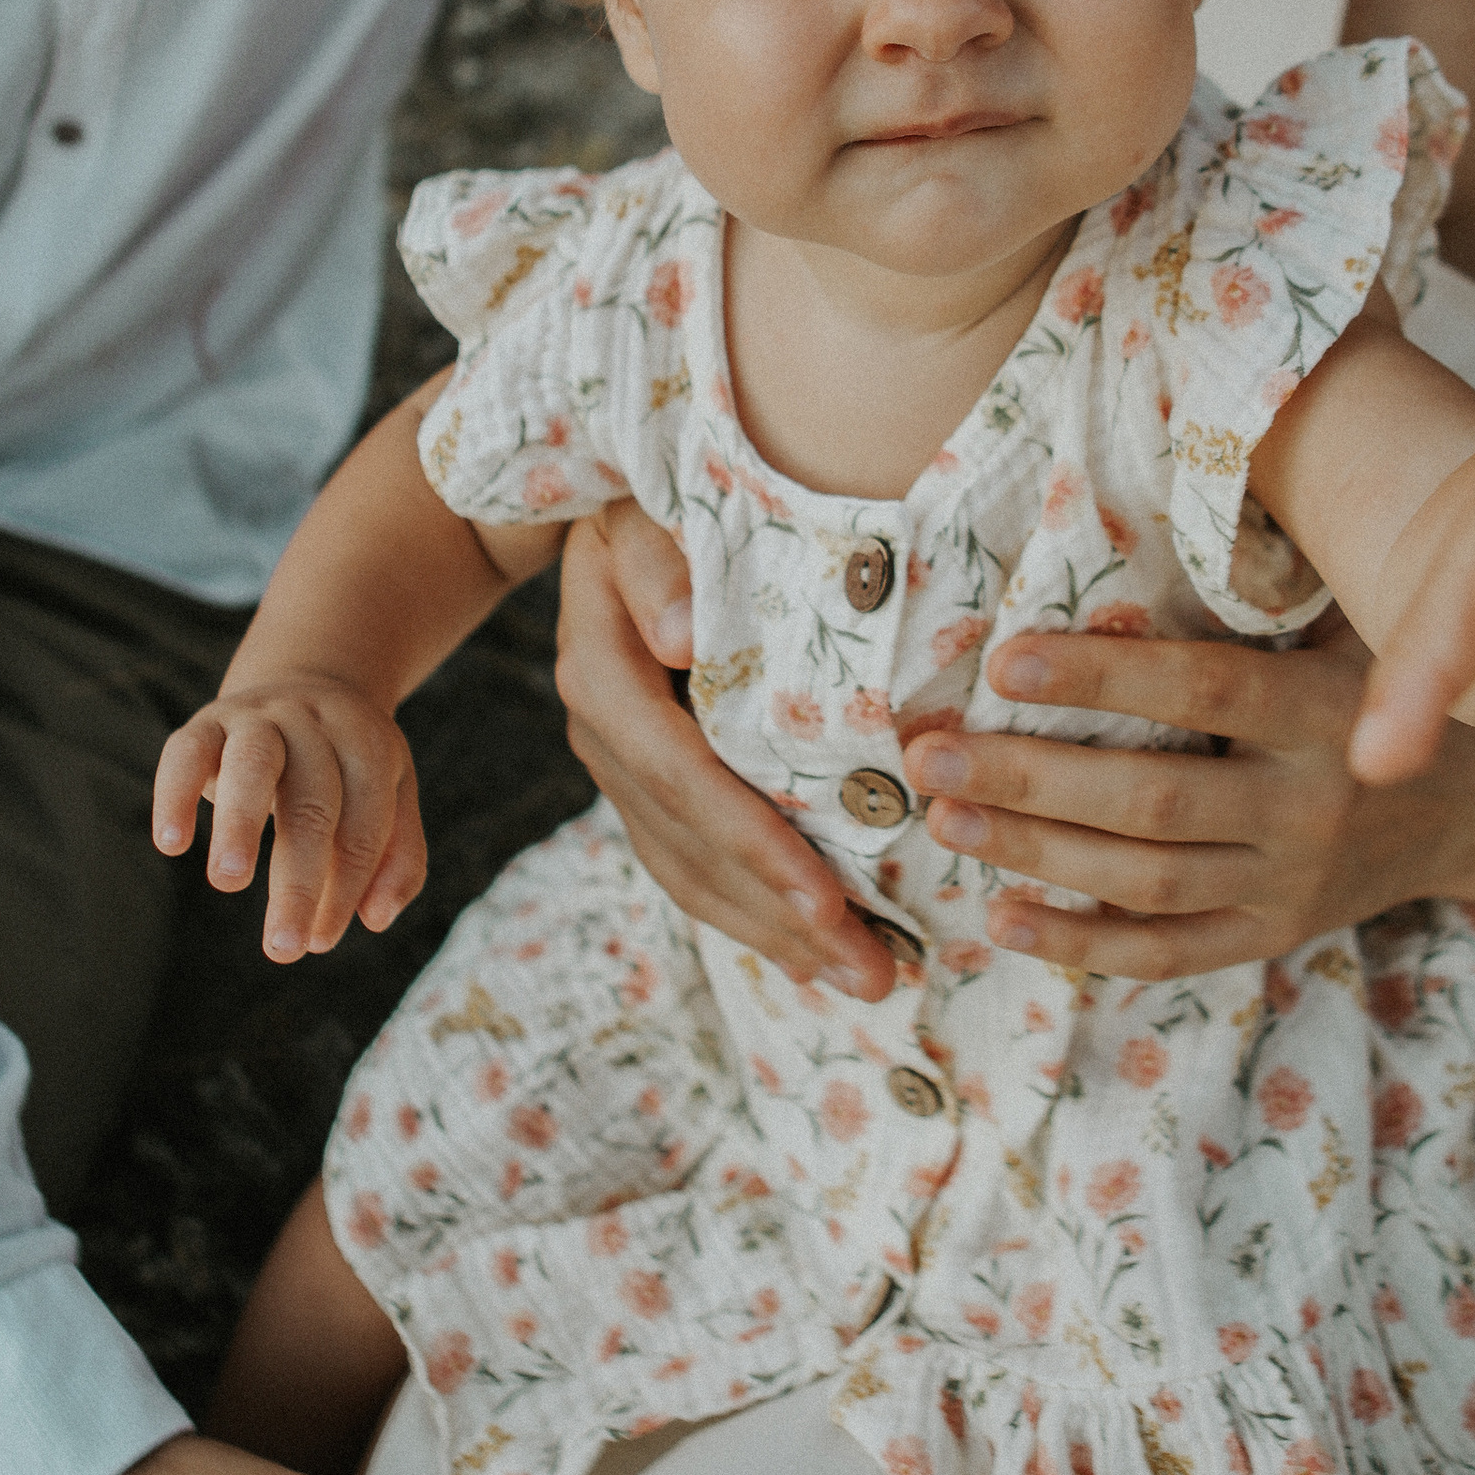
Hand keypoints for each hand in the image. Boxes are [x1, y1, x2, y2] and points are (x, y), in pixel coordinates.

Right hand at [154, 673, 424, 963]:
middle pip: (314, 801)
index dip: (346, 886)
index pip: (365, 823)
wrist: (305, 681)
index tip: (320, 941)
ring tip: (229, 884)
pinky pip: (187, 751)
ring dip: (241, 825)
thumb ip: (396, 857)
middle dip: (299, 880)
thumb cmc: (348, 764)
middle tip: (283, 948)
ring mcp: (258, 717)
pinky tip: (170, 843)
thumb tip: (376, 919)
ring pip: (253, 766)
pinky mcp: (207, 722)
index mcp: (367, 744)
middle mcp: (314, 725)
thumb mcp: (391, 796)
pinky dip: (175, 794)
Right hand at [555, 507, 901, 999]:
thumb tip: (678, 634)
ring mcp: (619, 763)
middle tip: (873, 974)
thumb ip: (660, 560)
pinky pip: (690, 862)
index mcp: (603, 668)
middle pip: (690, 846)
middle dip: (781, 916)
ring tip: (861, 980)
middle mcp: (601, 729)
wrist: (605, 503)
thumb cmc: (654, 493)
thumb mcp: (650, 506)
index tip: (827, 901)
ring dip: (772, 934)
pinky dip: (750, 909)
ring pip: (689, 871)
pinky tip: (808, 951)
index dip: (753, 843)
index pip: (682, 775)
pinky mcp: (645, 779)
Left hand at [902, 622, 1474, 979]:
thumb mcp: (1348, 622)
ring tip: (943, 821)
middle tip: (931, 755)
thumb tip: (1143, 511)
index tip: (1005, 660)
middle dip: (1030, 780)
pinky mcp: (1273, 934)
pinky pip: (1170, 953)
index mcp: (1324, 709)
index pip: (1202, 688)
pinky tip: (1002, 917)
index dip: (1102, 676)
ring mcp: (1291, 881)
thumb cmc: (1380, 682)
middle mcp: (1310, 803)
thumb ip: (1261, 587)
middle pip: (1154, 799)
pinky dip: (1083, 944)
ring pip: (1148, 881)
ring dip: (1036, 853)